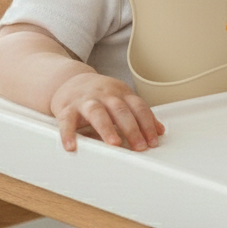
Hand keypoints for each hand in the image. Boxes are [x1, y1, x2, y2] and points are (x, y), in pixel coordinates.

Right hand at [50, 72, 164, 151]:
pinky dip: (68, 134)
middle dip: (132, 129)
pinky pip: (67, 121)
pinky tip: (72, 146)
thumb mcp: (121, 98)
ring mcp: (86, 101)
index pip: (138, 107)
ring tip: (114, 144)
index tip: (153, 141)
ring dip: (107, 128)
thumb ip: (139, 113)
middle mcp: (105, 95)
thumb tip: (159, 130)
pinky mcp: (67, 108)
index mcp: (121, 93)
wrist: (70, 81)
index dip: (148, 124)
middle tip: (139, 146)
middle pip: (121, 110)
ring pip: (97, 112)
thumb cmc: (99, 94)